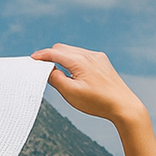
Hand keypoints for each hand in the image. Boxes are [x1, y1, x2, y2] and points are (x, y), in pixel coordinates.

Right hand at [31, 44, 146, 126]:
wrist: (124, 106)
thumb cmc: (97, 102)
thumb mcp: (70, 93)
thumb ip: (55, 78)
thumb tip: (47, 69)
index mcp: (80, 60)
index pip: (54, 52)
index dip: (41, 56)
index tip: (31, 60)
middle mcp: (90, 55)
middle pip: (63, 49)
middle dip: (51, 56)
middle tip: (41, 67)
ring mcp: (98, 58)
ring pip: (73, 52)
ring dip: (62, 58)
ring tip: (56, 72)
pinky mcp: (103, 63)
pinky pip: (83, 56)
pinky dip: (73, 61)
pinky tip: (73, 74)